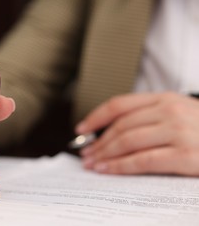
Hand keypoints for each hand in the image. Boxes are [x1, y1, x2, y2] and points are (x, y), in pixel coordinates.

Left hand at [76, 93, 198, 175]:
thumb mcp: (180, 113)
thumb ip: (150, 117)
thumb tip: (113, 131)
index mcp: (165, 98)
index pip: (119, 105)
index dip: (95, 117)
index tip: (82, 129)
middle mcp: (170, 111)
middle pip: (120, 126)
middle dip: (98, 142)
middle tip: (85, 153)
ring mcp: (179, 132)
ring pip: (127, 143)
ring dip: (104, 155)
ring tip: (92, 163)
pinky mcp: (186, 155)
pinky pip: (143, 161)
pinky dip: (120, 166)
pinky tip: (108, 170)